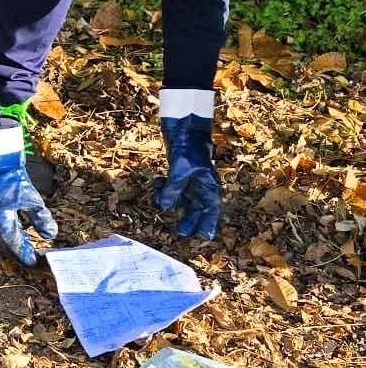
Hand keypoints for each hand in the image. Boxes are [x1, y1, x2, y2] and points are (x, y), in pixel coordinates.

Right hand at [0, 122, 57, 266]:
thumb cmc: (10, 179)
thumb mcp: (31, 198)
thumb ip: (41, 218)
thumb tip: (51, 234)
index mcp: (1, 226)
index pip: (16, 247)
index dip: (27, 256)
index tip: (37, 262)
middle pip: (6, 244)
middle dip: (19, 251)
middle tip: (33, 255)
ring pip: (0, 235)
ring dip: (13, 240)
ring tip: (26, 242)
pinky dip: (7, 230)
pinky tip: (15, 226)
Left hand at [154, 114, 220, 239]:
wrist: (185, 130)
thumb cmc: (189, 150)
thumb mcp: (180, 171)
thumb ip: (173, 189)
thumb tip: (164, 207)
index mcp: (209, 186)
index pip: (211, 209)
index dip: (209, 223)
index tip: (205, 237)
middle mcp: (202, 186)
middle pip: (197, 208)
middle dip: (189, 219)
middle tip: (181, 232)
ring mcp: (190, 181)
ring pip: (182, 199)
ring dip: (170, 200)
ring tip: (158, 199)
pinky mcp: (179, 175)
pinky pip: (172, 188)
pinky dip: (164, 188)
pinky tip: (156, 184)